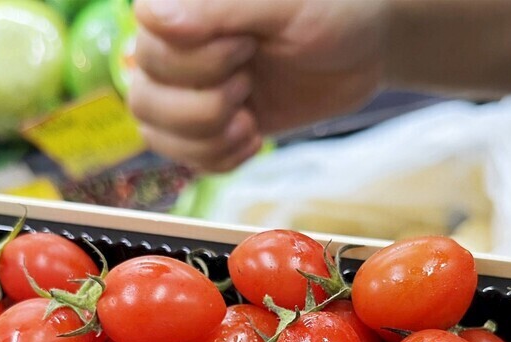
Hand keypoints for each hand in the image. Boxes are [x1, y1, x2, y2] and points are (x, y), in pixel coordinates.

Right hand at [129, 0, 386, 171]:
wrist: (365, 49)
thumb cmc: (333, 9)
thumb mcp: (284, 2)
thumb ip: (219, 6)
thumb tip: (151, 17)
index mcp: (184, 2)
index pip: (149, 41)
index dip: (197, 59)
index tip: (247, 44)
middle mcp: (173, 42)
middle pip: (144, 94)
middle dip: (209, 100)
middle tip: (252, 74)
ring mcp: (187, 85)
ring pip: (152, 129)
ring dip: (207, 136)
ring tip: (249, 119)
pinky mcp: (207, 121)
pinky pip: (181, 156)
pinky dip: (217, 157)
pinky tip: (252, 136)